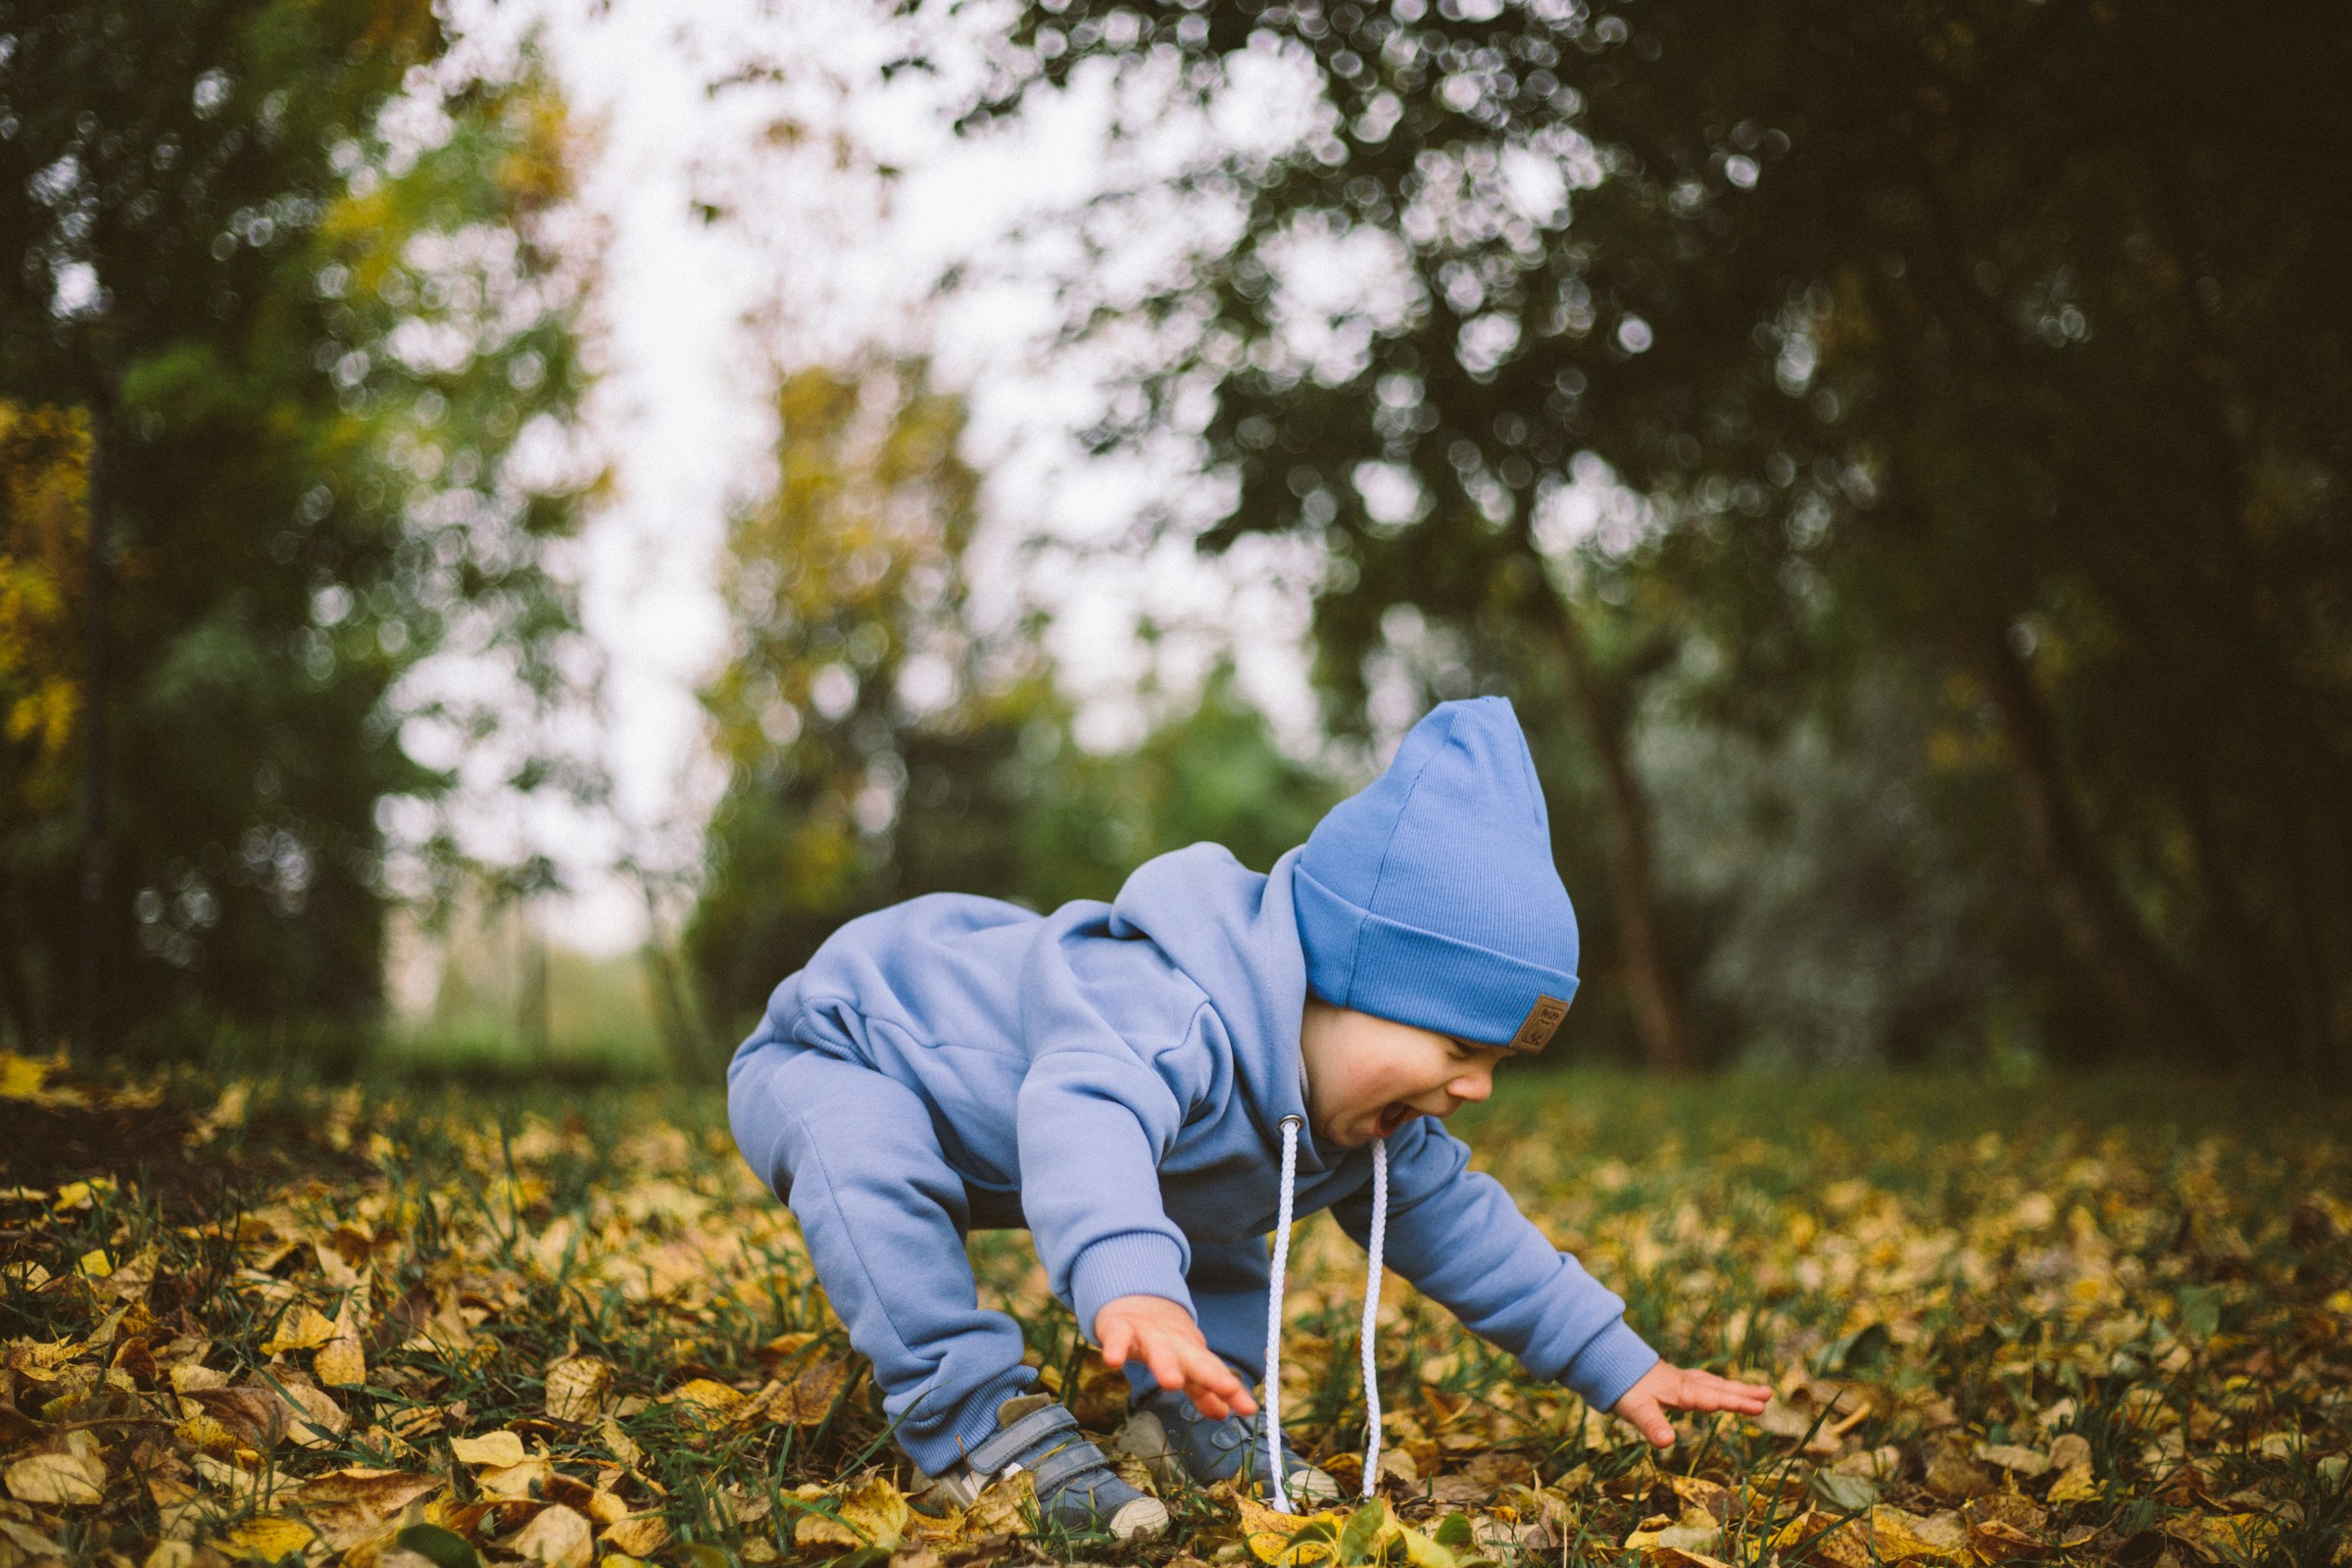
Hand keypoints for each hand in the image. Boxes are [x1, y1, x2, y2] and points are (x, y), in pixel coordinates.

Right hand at [1093, 1294, 1258, 1420]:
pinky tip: (1112, 1361)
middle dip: (1211, 1375)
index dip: (1231, 1390)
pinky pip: (1117, 1337)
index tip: (1249, 1409)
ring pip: (1157, 1349)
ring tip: (1171, 1383)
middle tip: (1229, 1388)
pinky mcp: (1119, 1327)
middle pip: (1194, 1359)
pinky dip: (1115, 1347)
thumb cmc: (1164, 1339)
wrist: (1133, 1296)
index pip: (1215, 1372)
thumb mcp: (1185, 1364)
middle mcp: (1174, 1343)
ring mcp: (1147, 1334)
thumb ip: (1203, 1391)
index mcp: (1192, 1354)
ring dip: (1165, 1364)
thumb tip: (1224, 1415)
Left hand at [1612, 1360, 1772, 1447]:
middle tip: (1768, 1395)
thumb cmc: (1623, 1388)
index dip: (1736, 1403)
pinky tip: (1718, 1389)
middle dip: (1743, 1393)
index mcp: (1681, 1391)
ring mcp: (1680, 1380)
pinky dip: (1718, 1386)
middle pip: (1719, 1388)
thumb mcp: (1636, 1410)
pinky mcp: (1674, 1380)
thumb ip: (1652, 1426)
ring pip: (1713, 1383)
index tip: (1760, 1407)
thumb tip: (1667, 1443)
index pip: (1714, 1398)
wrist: (1605, 1361)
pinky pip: (1704, 1382)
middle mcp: (1685, 1383)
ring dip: (1734, 1388)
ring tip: (1758, 1392)